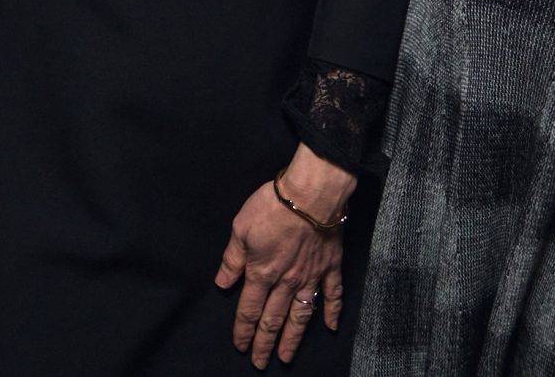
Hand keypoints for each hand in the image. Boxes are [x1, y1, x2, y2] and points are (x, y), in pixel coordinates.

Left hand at [215, 146, 353, 368]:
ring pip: (300, 316)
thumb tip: (222, 284)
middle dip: (264, 344)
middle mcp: (286, 282)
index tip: (240, 346)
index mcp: (261, 273)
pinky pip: (332, 295)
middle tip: (260, 362)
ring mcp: (311, 277)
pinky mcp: (330, 267)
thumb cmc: (272, 206)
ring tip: (286, 357)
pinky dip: (331, 312)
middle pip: (273, 320)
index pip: (249, 310)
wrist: (310, 194)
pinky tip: (330, 327)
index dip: (243, 331)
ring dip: (292, 339)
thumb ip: (232, 260)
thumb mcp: (240, 229)